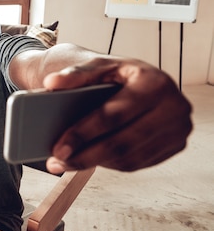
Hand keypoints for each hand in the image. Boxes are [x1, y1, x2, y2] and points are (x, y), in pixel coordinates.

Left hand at [43, 57, 192, 173]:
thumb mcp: (97, 67)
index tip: (58, 148)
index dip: (83, 133)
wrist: (138, 79)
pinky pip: (138, 163)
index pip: (113, 115)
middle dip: (86, 156)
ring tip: (65, 164)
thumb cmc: (114, 74)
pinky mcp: (175, 145)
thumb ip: (74, 74)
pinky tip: (89, 159)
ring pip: (130, 157)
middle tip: (57, 162)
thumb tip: (51, 83)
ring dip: (95, 163)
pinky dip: (111, 164)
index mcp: (154, 82)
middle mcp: (174, 107)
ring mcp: (178, 129)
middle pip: (122, 142)